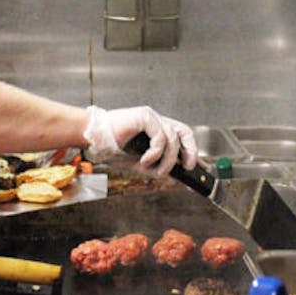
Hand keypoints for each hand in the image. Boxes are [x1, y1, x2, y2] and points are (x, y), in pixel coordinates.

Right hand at [83, 105, 197, 175]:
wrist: (94, 139)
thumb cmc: (113, 149)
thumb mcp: (141, 163)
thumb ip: (158, 168)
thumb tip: (175, 178)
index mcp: (157, 129)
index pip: (182, 137)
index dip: (192, 151)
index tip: (201, 166)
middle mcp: (157, 121)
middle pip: (184, 132)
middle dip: (190, 151)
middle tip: (188, 167)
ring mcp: (151, 117)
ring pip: (172, 139)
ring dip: (167, 160)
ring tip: (156, 171)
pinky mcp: (144, 116)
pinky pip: (160, 136)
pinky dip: (155, 153)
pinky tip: (145, 160)